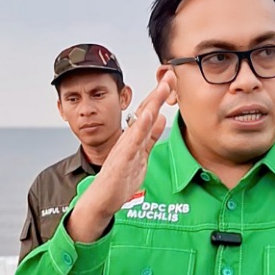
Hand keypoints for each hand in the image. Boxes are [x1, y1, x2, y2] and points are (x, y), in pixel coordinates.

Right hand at [67, 72, 173, 242]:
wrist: (102, 199)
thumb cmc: (119, 178)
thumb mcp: (141, 154)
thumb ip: (149, 137)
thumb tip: (160, 118)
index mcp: (135, 137)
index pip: (149, 112)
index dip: (161, 96)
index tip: (172, 80)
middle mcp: (130, 138)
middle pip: (146, 110)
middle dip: (159, 93)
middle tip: (170, 75)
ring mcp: (125, 147)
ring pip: (141, 121)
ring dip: (152, 103)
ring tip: (163, 87)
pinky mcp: (122, 159)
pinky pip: (133, 141)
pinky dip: (140, 127)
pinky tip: (148, 115)